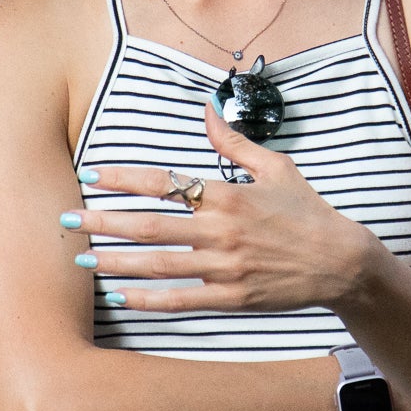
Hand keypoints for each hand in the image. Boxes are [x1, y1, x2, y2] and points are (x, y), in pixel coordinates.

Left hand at [76, 107, 384, 313]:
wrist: (341, 262)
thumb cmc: (308, 211)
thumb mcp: (276, 168)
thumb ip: (235, 142)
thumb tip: (207, 110)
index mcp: (228, 196)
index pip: (166, 183)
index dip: (125, 179)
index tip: (94, 175)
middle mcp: (222, 231)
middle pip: (150, 225)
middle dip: (104, 222)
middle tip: (69, 219)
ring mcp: (226, 268)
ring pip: (159, 264)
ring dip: (117, 261)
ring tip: (83, 259)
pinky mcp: (232, 298)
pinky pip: (182, 299)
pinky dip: (148, 299)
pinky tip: (120, 297)